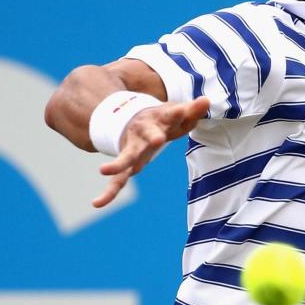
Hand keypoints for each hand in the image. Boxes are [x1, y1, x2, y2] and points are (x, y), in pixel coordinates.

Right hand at [93, 96, 209, 207]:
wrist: (135, 118)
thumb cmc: (164, 119)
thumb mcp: (179, 113)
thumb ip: (193, 110)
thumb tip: (207, 100)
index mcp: (160, 120)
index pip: (171, 115)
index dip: (178, 113)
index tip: (182, 110)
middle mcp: (144, 133)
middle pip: (149, 135)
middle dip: (153, 137)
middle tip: (158, 140)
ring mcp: (133, 147)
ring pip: (127, 156)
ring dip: (118, 163)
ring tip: (104, 170)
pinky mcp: (128, 162)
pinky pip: (118, 180)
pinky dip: (109, 192)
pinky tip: (98, 203)